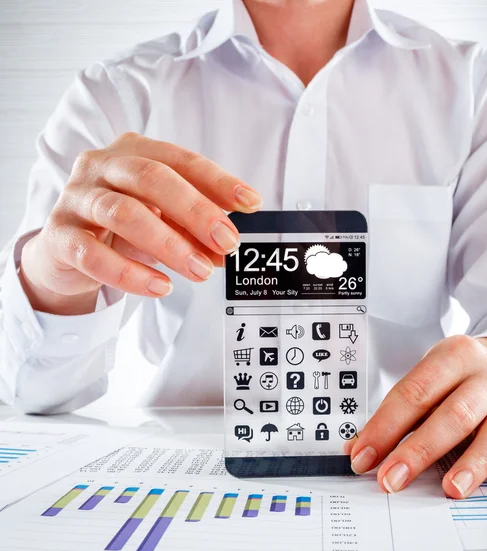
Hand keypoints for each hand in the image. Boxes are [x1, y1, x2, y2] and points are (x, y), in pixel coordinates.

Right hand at [19, 133, 261, 314]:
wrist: (69, 249)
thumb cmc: (123, 227)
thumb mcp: (163, 219)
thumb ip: (193, 228)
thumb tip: (225, 248)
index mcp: (133, 152)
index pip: (180, 159)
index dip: (218, 181)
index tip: (251, 203)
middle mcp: (101, 166)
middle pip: (151, 178)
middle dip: (196, 211)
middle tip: (227, 242)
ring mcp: (76, 198)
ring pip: (124, 213)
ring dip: (169, 245)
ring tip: (201, 271)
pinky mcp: (59, 236)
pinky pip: (94, 253)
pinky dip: (130, 273)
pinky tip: (161, 287)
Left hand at [348, 335, 486, 497]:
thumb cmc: (456, 374)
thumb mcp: (426, 377)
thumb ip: (396, 411)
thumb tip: (358, 449)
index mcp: (452, 356)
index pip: (414, 393)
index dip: (385, 427)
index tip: (363, 458)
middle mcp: (486, 375)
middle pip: (453, 414)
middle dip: (419, 451)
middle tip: (392, 480)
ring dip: (472, 464)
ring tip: (451, 490)